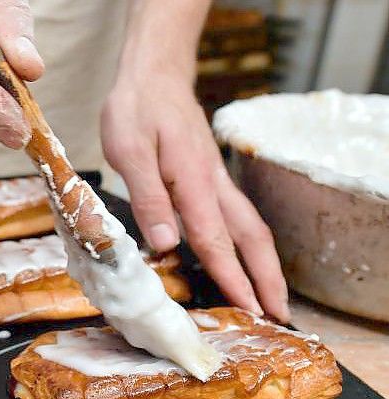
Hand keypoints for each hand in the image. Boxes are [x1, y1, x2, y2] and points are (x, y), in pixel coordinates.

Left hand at [101, 73, 289, 321]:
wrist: (154, 75)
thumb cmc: (136, 110)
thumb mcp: (129, 151)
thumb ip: (149, 198)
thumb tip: (166, 245)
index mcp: (192, 181)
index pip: (215, 239)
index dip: (232, 277)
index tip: (250, 308)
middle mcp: (212, 183)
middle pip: (250, 236)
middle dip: (266, 277)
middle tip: (278, 314)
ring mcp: (215, 178)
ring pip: (249, 225)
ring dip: (263, 262)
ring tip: (270, 294)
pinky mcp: (210, 175)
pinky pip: (236, 214)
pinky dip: (247, 242)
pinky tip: (242, 255)